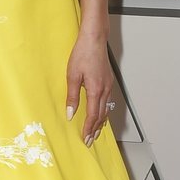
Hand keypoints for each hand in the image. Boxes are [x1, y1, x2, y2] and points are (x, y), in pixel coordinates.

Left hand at [65, 27, 113, 145]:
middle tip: (90, 140)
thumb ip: (72, 97)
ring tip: (96, 132)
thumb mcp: (72, 76)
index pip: (93, 115)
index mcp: (95, 90)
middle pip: (101, 115)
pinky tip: (100, 114)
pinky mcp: (108, 82)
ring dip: (100, 122)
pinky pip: (107, 102)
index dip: (89, 128)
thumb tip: (70, 113)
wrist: (94, 39)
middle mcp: (105, 90)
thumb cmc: (83, 54)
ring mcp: (108, 86)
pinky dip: (104, 112)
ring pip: (106, 109)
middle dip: (95, 129)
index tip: (85, 138)